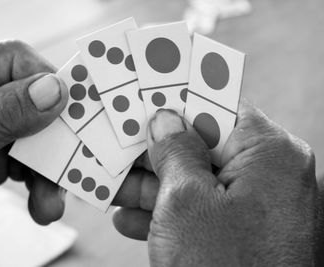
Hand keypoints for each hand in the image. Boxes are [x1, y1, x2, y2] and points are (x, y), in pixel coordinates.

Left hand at [0, 41, 67, 264]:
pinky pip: (30, 159)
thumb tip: (54, 89)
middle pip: (32, 99)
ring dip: (48, 170)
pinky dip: (40, 183)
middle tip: (70, 161)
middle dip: (51, 139)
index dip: (46, 81)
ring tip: (50, 200)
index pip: (12, 59)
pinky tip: (41, 204)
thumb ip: (5, 116)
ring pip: (36, 134)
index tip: (72, 108)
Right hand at [113, 104, 316, 265]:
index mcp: (268, 153)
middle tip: (119, 140)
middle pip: (203, 144)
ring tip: (113, 183)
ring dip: (152, 184)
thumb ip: (173, 151)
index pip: (218, 104)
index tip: (146, 91)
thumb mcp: (185, 201)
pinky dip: (166, 213)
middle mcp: (269, 174)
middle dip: (155, 148)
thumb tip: (165, 121)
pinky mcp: (243, 232)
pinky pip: (200, 210)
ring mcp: (257, 206)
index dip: (177, 97)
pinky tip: (131, 218)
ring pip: (195, 180)